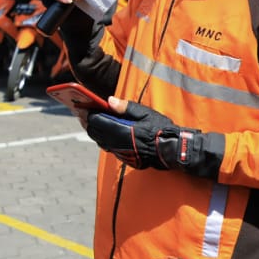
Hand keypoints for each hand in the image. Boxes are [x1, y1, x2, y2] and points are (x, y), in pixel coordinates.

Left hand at [85, 96, 223, 177]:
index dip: (89, 112)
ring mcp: (119, 152)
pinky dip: (105, 139)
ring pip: (100, 141)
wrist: (172, 150)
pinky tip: (108, 133)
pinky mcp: (124, 158)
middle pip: (94, 132)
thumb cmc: (160, 129)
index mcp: (119, 130)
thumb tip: (108, 100)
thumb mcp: (145, 113)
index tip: (86, 106)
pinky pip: (109, 148)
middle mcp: (116, 143)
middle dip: (89, 122)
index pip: (95, 121)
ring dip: (96, 131)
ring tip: (96, 122)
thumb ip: (125, 107)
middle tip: (88, 113)